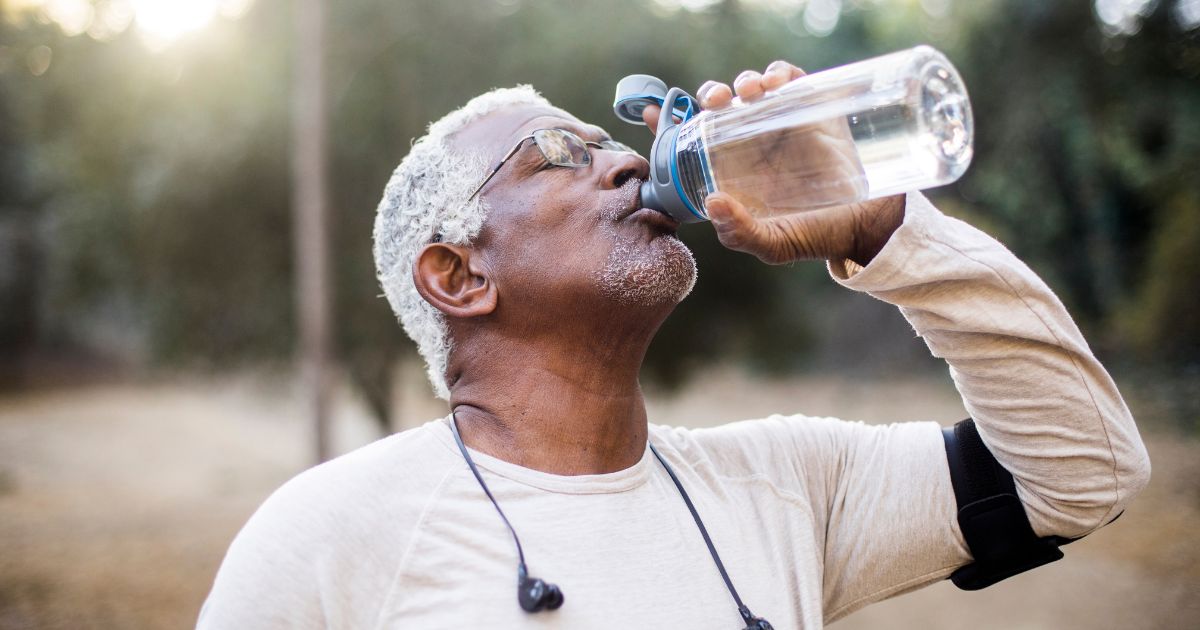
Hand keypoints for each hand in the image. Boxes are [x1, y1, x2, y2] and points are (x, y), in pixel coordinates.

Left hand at [642, 60, 904, 266]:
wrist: (866, 224)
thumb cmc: (815, 235)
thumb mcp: (773, 244)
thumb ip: (739, 232)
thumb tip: (712, 202)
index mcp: (731, 170)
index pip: (692, 141)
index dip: (668, 124)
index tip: (652, 114)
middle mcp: (750, 143)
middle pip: (719, 105)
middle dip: (711, 94)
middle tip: (717, 102)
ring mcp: (779, 123)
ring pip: (750, 88)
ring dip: (743, 82)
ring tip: (748, 93)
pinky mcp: (810, 109)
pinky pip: (789, 79)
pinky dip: (779, 72)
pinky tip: (776, 83)